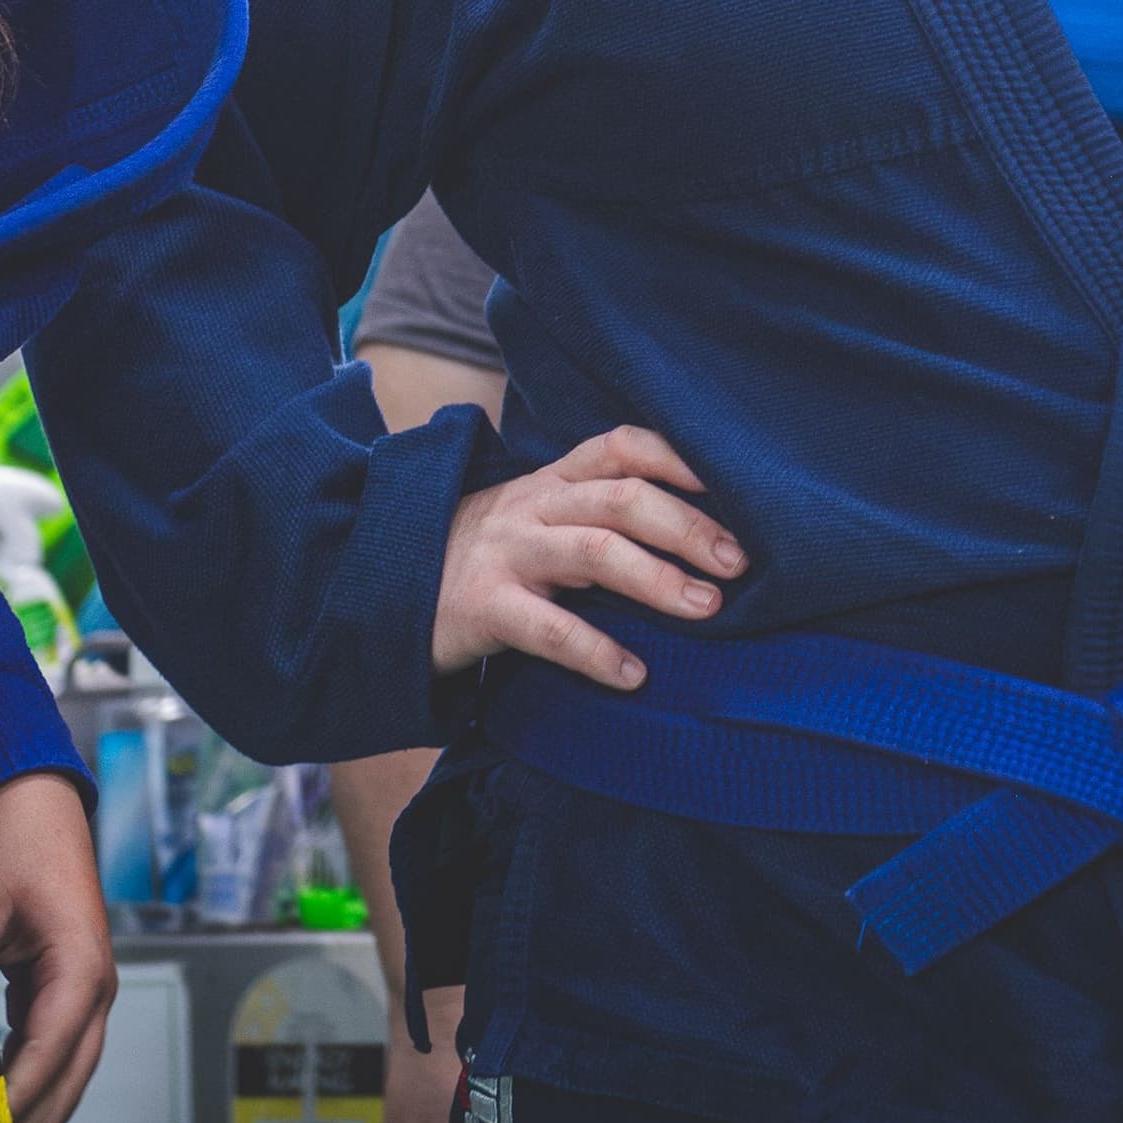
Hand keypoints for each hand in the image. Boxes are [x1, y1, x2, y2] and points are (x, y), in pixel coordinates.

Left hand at [0, 770, 118, 1122]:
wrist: (30, 793)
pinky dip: (18, 1094)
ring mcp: (78, 991)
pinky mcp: (55, 990)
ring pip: (59, 1079)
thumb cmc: (9, 834)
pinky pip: (42, 1056)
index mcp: (82, 965)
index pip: (48, 1051)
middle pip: (65, 1084)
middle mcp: (90, 987)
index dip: (13, 1102)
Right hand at [430, 425, 741, 683]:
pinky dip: (598, 653)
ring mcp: (507, 554)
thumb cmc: (486, 560)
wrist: (384, 590)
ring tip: (706, 608)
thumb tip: (697, 542)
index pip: (621, 447)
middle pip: (622, 498)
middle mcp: (533, 507)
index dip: (678, 459)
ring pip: (594, 551)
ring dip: (658, 580)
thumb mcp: (537, 521)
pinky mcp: (484, 607)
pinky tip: (633, 675)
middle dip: (687, 526)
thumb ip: (597, 518)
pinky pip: (550, 629)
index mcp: (552, 481)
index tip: (734, 484)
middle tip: (739, 562)